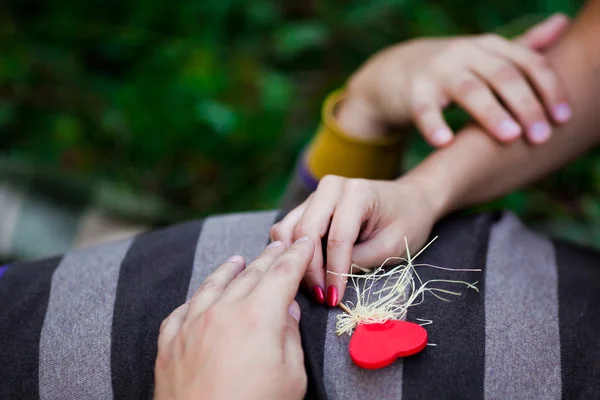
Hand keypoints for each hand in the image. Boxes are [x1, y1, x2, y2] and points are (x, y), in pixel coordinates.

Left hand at [154, 238, 314, 399]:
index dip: (297, 256)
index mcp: (258, 317)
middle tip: (281, 245)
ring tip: (240, 259)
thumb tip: (286, 310)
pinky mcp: (169, 343)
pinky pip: (183, 309)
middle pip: (251, 274)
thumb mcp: (291, 378)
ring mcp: (191, 325)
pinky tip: (202, 294)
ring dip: (230, 269)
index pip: (282, 274)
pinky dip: (197, 296)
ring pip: (214, 284)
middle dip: (269, 257)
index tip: (305, 244)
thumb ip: (289, 337)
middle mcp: (222, 312)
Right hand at [270, 175, 438, 305]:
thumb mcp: (390, 247)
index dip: (333, 271)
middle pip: (305, 231)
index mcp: (357, 193)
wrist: (410, 200)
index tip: (333, 299)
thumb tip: (326, 281)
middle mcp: (330, 188)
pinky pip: (287, 230)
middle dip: (310, 269)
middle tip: (321, 297)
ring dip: (295, 261)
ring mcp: (315, 195)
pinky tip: (305, 273)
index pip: (337, 237)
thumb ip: (357, 261)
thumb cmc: (406, 223)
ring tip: (313, 287)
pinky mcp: (307, 206)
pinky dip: (291, 253)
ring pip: (287, 230)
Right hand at [337, 13, 571, 145]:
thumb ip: (521, 46)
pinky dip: (434, 124)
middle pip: (502, 76)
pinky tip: (445, 142)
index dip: (549, 89)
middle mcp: (464, 53)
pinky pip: (424, 109)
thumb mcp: (484, 55)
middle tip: (541, 137)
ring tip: (510, 137)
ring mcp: (436, 71)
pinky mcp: (411, 92)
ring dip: (491, 113)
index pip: (527, 63)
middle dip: (526, 105)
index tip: (563, 118)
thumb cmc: (449, 69)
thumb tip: (562, 22)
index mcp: (488, 46)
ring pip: (469, 90)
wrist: (393, 72)